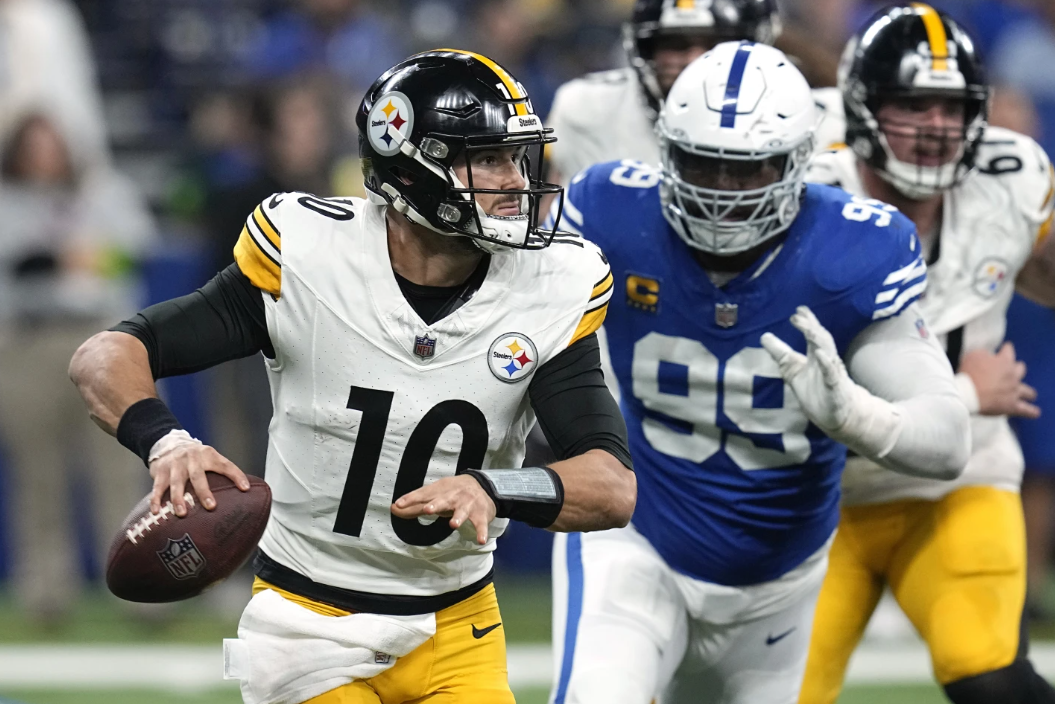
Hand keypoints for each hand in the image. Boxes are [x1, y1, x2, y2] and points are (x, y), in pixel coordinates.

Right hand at [149, 440, 249, 515]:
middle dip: (203, 492)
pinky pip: (157, 487)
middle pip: (198, 476)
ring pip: (176, 483)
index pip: (225, 465)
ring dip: (178, 499)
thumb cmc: (195, 457)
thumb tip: (244, 491)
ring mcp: (175, 465)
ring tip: (182, 513)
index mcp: (208, 455)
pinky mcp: (161, 472)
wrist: (168, 443)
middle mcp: (191, 459)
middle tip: (211, 507)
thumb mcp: (209, 457)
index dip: (236, 475)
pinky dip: (156, 500)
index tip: (245, 488)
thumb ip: (222, 471)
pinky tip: (156, 511)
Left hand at [392, 475, 497, 544]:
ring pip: (462, 511)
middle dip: (436, 505)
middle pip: (443, 500)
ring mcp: (467, 505)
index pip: (423, 494)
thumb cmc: (452, 493)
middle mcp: (453, 496)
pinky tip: (480, 540)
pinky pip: (480, 524)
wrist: (482, 485)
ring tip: (453, 525)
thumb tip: (393, 509)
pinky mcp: (480, 515)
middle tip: (427, 510)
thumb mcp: (434, 496)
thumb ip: (415, 505)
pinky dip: (481, 532)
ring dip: (458, 517)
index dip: (411, 499)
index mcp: (440, 491)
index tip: (399, 504)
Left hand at [761, 306, 855, 431]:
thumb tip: (764, 336)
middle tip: (798, 315)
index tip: (798, 310)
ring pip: (827, 352)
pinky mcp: (835, 389)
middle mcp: (826, 361)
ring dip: (817, 339)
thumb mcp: (794, 371)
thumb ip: (781, 354)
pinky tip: (819, 354)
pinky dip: (826, 364)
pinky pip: (832, 374)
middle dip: (810, 327)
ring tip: (807, 328)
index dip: (807, 322)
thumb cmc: (818, 392)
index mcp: (816, 356)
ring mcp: (832, 374)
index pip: (813, 336)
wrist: (839, 417)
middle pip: (821, 339)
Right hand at [960, 342, 1038, 417]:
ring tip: (1030, 394)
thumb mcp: (973, 355)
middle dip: (1016, 368)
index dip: (1006, 349)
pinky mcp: (1012, 406)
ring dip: (1028, 392)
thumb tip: (990, 357)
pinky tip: (1035, 412)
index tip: (1005, 348)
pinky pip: (1026, 410)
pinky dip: (1031, 411)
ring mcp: (1014, 391)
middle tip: (1011, 371)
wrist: (968, 393)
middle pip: (1020, 369)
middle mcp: (1013, 375)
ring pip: (1028, 391)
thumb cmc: (968, 373)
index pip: (1008, 351)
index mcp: (1004, 361)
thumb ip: (985, 354)